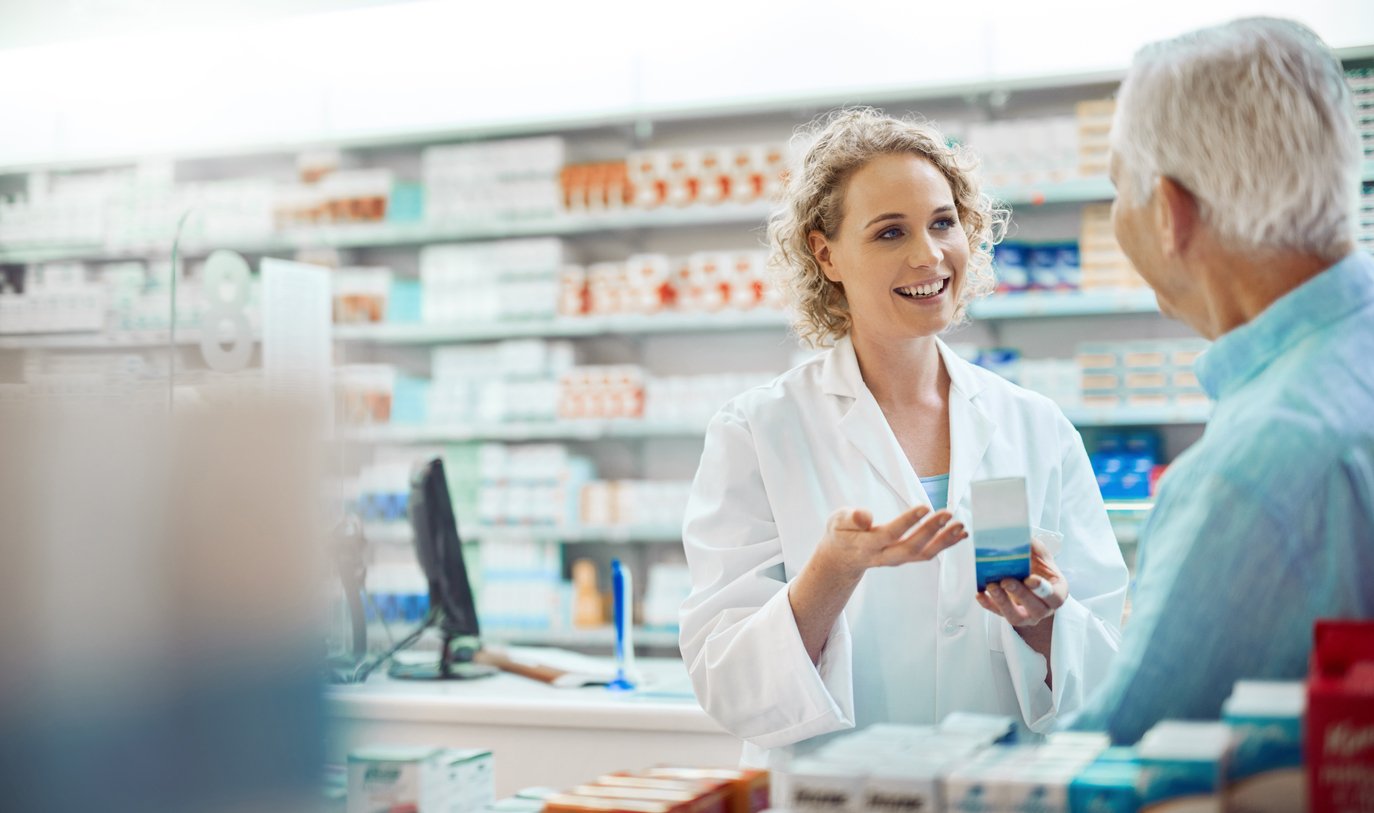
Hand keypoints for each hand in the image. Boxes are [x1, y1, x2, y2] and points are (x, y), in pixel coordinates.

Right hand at [816, 504, 967, 582]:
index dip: (907, 522)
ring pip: (923, 554)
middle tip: (947, 514)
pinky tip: (960, 534)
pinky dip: (946, 544)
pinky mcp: (906, 558)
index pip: (889, 535)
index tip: (924, 507)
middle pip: (910, 548)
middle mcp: (884, 556)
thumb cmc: (841, 533)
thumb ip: (850, 518)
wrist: (843, 557)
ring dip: (944, 541)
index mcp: (866, 545)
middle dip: (931, 531)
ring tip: (960, 526)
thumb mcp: (837, 521)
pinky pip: (928, 554)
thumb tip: (864, 516)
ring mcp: (897, 559)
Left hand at [976, 537, 1067, 626]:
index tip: (1030, 579)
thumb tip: (1021, 536)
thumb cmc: (1039, 568)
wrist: (1031, 578)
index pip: (1054, 596)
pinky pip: (998, 614)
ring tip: (991, 586)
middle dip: (1020, 594)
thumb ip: (1034, 547)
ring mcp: (1027, 616)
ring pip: (1016, 617)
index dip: (1042, 589)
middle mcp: (1044, 608)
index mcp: (1057, 593)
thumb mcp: (1041, 555)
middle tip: (1006, 580)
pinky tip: (980, 594)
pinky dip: (988, 604)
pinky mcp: (1010, 615)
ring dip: (1002, 602)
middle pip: (1035, 608)